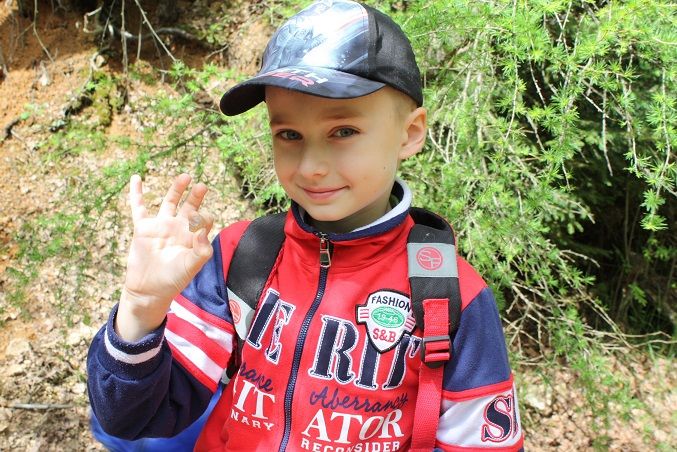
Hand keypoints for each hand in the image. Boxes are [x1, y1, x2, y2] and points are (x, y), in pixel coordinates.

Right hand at [115, 174, 213, 341]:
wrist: (149, 289)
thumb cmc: (174, 279)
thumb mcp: (192, 266)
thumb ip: (202, 250)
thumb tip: (203, 230)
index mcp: (193, 236)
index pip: (204, 220)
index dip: (205, 219)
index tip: (201, 225)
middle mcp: (178, 228)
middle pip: (190, 206)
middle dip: (196, 195)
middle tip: (202, 186)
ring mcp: (161, 226)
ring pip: (169, 202)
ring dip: (176, 189)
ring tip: (186, 176)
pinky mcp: (143, 228)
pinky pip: (138, 207)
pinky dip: (137, 193)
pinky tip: (136, 178)